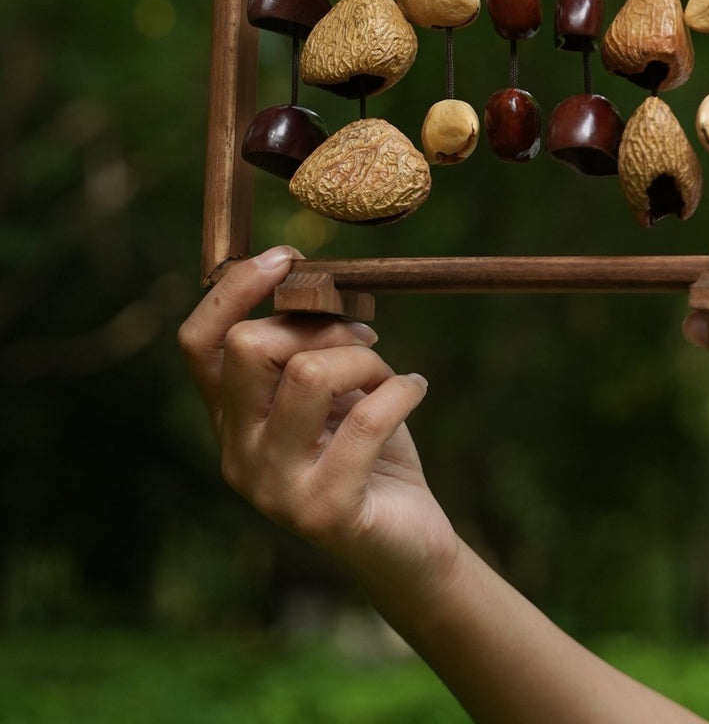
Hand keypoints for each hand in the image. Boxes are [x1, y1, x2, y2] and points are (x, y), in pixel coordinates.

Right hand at [178, 247, 460, 606]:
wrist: (410, 542)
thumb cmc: (369, 449)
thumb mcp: (331, 388)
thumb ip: (306, 346)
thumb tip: (305, 282)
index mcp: (231, 419)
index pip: (199, 343)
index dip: (235, 289)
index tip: (287, 259)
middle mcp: (238, 455)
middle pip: (249, 346)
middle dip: (318, 323)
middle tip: (362, 333)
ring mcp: (274, 488)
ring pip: (308, 373)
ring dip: (364, 357)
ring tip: (388, 375)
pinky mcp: (324, 511)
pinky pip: (366, 418)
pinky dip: (403, 388)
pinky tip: (416, 388)